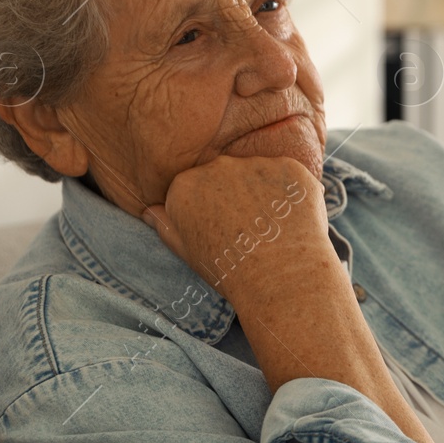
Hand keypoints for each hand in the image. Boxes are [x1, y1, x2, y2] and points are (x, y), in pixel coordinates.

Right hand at [141, 154, 333, 311]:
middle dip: (238, 196)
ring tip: (275, 228)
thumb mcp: (187, 252)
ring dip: (267, 192)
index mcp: (184, 185)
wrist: (280, 279)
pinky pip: (290, 175)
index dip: (212, 210)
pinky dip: (293, 194)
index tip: (225, 231)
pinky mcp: (289, 167)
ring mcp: (254, 163)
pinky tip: (294, 219)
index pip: (196, 186)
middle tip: (253, 230)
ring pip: (260, 172)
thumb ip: (166, 225)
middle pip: (226, 175)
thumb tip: (149, 210)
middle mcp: (217, 166)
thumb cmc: (230, 271)